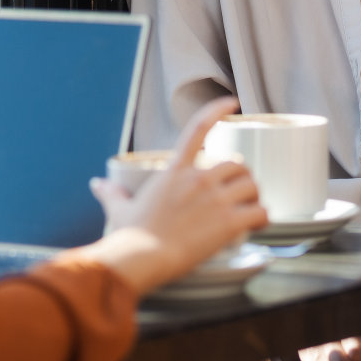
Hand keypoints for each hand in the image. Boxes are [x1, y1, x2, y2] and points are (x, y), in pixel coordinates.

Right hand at [84, 97, 266, 292]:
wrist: (142, 258)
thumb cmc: (131, 236)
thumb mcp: (120, 208)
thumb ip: (112, 192)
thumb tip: (97, 183)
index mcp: (175, 171)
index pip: (198, 128)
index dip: (216, 110)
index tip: (231, 102)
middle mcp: (198, 179)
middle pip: (236, 164)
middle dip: (241, 177)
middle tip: (239, 193)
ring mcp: (214, 199)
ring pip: (252, 185)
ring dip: (254, 196)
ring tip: (249, 209)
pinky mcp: (228, 222)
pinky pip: (260, 211)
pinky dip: (263, 217)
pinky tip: (259, 224)